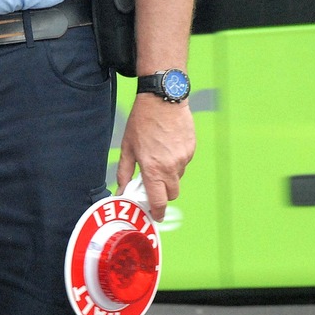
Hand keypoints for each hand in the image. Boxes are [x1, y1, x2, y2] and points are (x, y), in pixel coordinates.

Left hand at [116, 96, 195, 221]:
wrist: (163, 99)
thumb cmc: (142, 123)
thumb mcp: (127, 149)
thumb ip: (125, 174)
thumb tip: (122, 191)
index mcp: (153, 169)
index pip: (158, 200)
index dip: (157, 211)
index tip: (155, 215)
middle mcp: (171, 167)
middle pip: (171, 194)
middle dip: (163, 194)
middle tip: (152, 185)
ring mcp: (184, 158)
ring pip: (178, 178)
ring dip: (168, 177)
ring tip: (158, 159)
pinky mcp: (191, 149)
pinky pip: (184, 164)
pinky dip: (176, 162)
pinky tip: (167, 148)